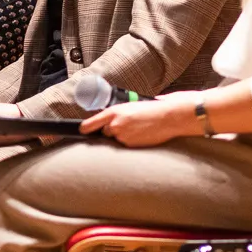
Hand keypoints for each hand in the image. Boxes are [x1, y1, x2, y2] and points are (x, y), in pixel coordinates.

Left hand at [81, 97, 201, 147]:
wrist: (169, 116)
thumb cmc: (152, 109)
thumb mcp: (131, 106)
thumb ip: (117, 114)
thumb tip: (108, 122)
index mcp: (113, 111)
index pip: (91, 124)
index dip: (85, 128)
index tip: (82, 130)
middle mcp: (114, 124)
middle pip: (105, 132)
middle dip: (112, 130)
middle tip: (127, 125)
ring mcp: (122, 136)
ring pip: (117, 138)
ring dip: (123, 135)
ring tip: (138, 129)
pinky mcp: (131, 145)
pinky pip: (127, 145)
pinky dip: (132, 141)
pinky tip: (142, 134)